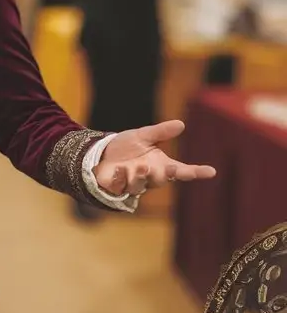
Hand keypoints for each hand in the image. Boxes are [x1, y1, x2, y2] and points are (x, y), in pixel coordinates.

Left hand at [94, 119, 215, 196]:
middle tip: (170, 169)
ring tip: (141, 167)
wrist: (101, 154)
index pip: (182, 170)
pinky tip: (118, 170)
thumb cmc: (125, 147)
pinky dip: (121, 178)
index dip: (196, 172)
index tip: (211, 171)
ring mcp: (135, 184)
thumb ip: (161, 132)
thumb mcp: (142, 136)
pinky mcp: (119, 188)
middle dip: (167, 174)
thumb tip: (181, 124)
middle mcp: (150, 176)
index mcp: (160, 165)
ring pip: (142, 185)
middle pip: (163, 179)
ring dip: (143, 176)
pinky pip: (122, 186)